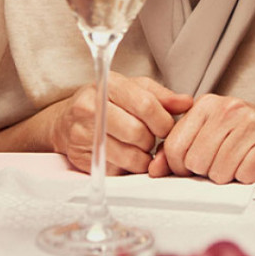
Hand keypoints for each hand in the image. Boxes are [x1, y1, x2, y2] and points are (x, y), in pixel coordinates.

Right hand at [50, 74, 191, 174]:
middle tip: (152, 139)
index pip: (146, 105)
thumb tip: (188, 102)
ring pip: (130, 156)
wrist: (66, 120)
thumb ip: (162, 96)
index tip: (167, 127)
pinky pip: (117, 171)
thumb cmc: (108, 103)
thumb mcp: (134, 89)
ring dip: (143, 158)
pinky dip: (127, 168)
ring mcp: (83, 134)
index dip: (163, 121)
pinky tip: (125, 157)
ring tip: (140, 148)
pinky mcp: (80, 158)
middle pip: (138, 133)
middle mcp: (91, 107)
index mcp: (108, 84)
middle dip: (152, 141)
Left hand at [148, 94, 254, 183]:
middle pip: (197, 163)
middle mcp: (229, 107)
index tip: (194, 168)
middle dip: (208, 172)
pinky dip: (249, 177)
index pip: (175, 147)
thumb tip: (153, 170)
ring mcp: (252, 122)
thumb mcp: (208, 134)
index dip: (180, 167)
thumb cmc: (245, 136)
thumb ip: (177, 150)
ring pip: (220, 173)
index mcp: (206, 104)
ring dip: (229, 176)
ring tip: (240, 162)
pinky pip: (245, 175)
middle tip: (224, 162)